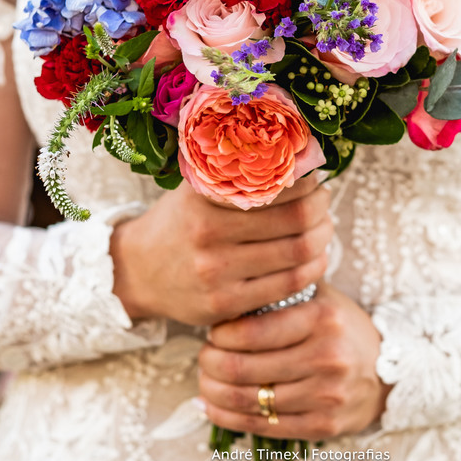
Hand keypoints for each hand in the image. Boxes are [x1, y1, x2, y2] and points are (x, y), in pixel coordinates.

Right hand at [111, 176, 332, 326]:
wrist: (135, 272)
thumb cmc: (178, 223)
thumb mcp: (195, 190)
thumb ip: (234, 174)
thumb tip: (294, 155)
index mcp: (204, 198)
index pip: (277, 185)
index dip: (307, 181)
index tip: (315, 178)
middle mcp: (208, 234)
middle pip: (296, 220)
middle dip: (321, 210)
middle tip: (324, 204)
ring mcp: (216, 274)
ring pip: (297, 254)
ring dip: (322, 239)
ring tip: (323, 229)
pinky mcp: (224, 305)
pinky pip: (288, 286)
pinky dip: (312, 269)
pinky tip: (314, 258)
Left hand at [197, 283, 391, 440]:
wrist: (388, 372)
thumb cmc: (342, 330)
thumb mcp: (322, 298)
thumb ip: (284, 286)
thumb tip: (233, 281)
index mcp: (323, 319)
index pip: (252, 331)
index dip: (220, 334)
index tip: (213, 332)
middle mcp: (327, 357)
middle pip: (242, 368)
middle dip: (210, 363)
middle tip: (204, 356)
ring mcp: (326, 395)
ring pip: (248, 400)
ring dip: (213, 392)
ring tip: (205, 380)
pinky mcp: (323, 425)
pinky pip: (262, 426)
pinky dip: (227, 417)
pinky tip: (212, 407)